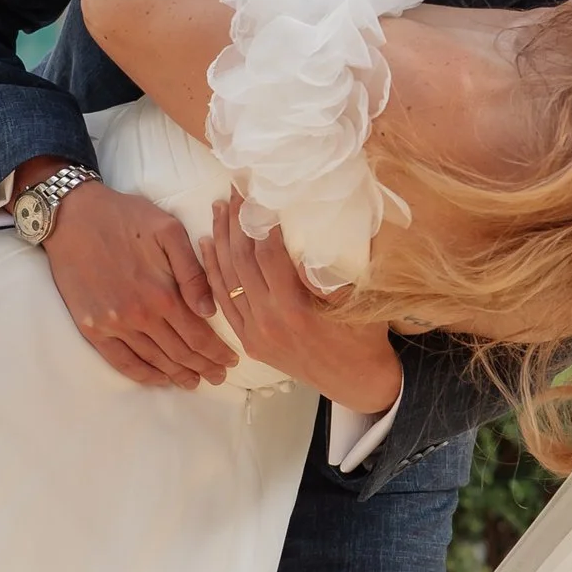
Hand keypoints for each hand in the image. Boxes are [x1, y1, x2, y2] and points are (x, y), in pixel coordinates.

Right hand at [31, 174, 231, 388]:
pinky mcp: (92, 328)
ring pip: (154, 361)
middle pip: (179, 353)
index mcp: (162, 295)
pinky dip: (143, 375)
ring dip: (177, 375)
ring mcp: (113, 326)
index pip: (199, 336)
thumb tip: (210, 311)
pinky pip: (121, 362)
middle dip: (203, 367)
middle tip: (219, 376)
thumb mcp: (168, 231)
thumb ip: (193, 272)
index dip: (217, 352)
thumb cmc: (125, 217)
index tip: (231, 360)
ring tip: (194, 381)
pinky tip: (158, 379)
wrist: (72, 216)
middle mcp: (139, 317)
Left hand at [202, 197, 402, 413]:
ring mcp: (254, 333)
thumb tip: (323, 223)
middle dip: (237, 222)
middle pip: (241, 261)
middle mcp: (268, 320)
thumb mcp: (357, 300)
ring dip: (220, 240)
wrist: (356, 381)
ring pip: (227, 279)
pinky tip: (208, 245)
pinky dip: (213, 271)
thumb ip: (333, 268)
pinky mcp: (249, 341)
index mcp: (294, 309)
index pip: (267, 254)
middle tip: (236, 190)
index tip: (262, 194)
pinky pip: (224, 301)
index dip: (262, 222)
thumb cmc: (363, 336)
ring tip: (219, 208)